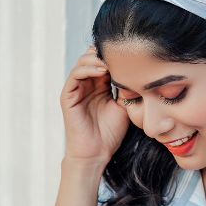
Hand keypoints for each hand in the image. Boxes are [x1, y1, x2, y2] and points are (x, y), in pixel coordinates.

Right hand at [60, 47, 129, 165]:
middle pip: (92, 56)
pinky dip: (87, 68)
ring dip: (97, 57)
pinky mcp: (67, 95)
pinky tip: (102, 70)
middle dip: (105, 52)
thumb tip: (138, 70)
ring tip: (111, 61)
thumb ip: (126, 87)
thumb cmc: (110, 133)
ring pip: (83, 61)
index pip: (105, 60)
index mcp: (100, 85)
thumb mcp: (124, 106)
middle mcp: (87, 84)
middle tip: (120, 54)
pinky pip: (75, 74)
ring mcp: (76, 88)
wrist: (96, 153)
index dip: (116, 55)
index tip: (131, 55)